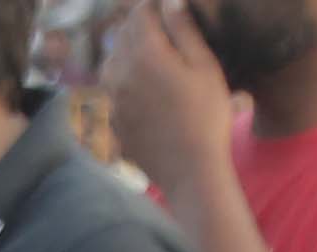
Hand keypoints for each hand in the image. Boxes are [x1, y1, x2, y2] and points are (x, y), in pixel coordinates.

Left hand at [106, 0, 234, 196]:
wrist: (190, 170)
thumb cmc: (207, 116)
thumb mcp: (204, 66)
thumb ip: (183, 29)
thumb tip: (170, 1)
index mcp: (145, 53)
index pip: (139, 13)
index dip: (153, 7)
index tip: (166, 10)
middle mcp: (119, 72)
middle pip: (122, 35)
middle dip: (139, 28)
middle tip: (161, 33)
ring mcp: (110, 98)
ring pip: (110, 61)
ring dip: (126, 53)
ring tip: (149, 59)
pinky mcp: (109, 120)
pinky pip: (109, 89)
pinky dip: (121, 80)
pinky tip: (141, 89)